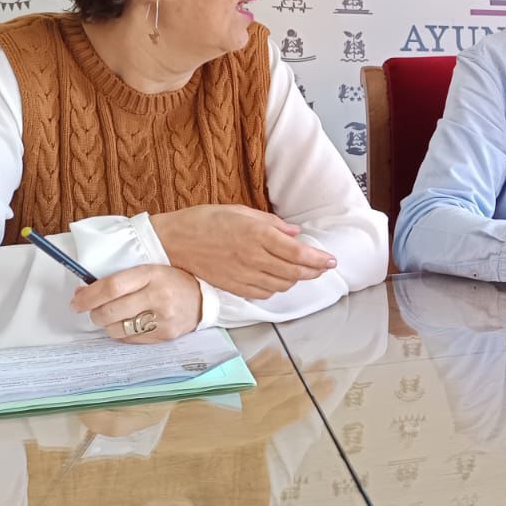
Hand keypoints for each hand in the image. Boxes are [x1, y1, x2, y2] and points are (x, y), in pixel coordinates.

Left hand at [71, 264, 201, 343]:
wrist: (204, 299)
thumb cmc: (171, 281)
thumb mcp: (149, 270)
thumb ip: (119, 279)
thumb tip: (82, 293)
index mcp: (151, 275)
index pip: (111, 287)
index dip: (88, 296)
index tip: (77, 301)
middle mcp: (158, 297)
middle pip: (110, 312)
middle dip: (94, 313)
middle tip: (94, 311)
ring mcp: (162, 319)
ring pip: (117, 330)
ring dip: (108, 325)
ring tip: (115, 317)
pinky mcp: (164, 336)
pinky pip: (130, 340)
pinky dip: (122, 334)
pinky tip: (129, 324)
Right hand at [153, 204, 336, 298]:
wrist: (173, 241)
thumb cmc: (205, 220)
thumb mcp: (240, 211)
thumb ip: (271, 224)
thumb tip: (295, 233)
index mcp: (257, 235)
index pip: (298, 252)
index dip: (318, 259)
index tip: (331, 261)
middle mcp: (253, 257)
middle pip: (294, 272)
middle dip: (313, 272)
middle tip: (323, 267)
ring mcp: (243, 275)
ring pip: (281, 285)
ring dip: (296, 280)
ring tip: (303, 272)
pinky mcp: (233, 286)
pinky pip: (263, 293)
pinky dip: (276, 289)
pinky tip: (278, 280)